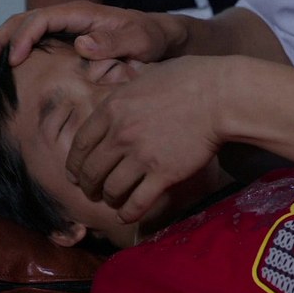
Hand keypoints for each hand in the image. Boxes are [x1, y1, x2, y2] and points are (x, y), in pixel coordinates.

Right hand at [0, 1, 176, 70]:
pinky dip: (14, 53)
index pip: (41, 18)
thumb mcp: (139, 40)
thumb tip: (81, 44)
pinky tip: (3, 72)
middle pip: (22, 20)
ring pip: (22, 30)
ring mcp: (64, 29)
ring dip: (1, 46)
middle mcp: (68, 18)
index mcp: (81, 14)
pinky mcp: (64, 42)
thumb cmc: (151, 39)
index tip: (14, 61)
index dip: (24, 38)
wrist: (159, 38)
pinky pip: (33, 43)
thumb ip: (114, 41)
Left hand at [67, 56, 225, 222]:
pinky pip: (137, 203)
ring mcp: (141, 156)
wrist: (219, 97)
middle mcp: (120, 134)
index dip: (74, 165)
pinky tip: (126, 216)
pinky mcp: (163, 174)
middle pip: (91, 171)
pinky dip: (128, 213)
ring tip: (113, 202)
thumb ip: (125, 92)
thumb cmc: (188, 79)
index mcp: (112, 109)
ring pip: (111, 189)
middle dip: (88, 187)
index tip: (75, 176)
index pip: (80, 145)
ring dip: (109, 200)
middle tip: (92, 192)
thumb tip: (119, 99)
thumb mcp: (145, 76)